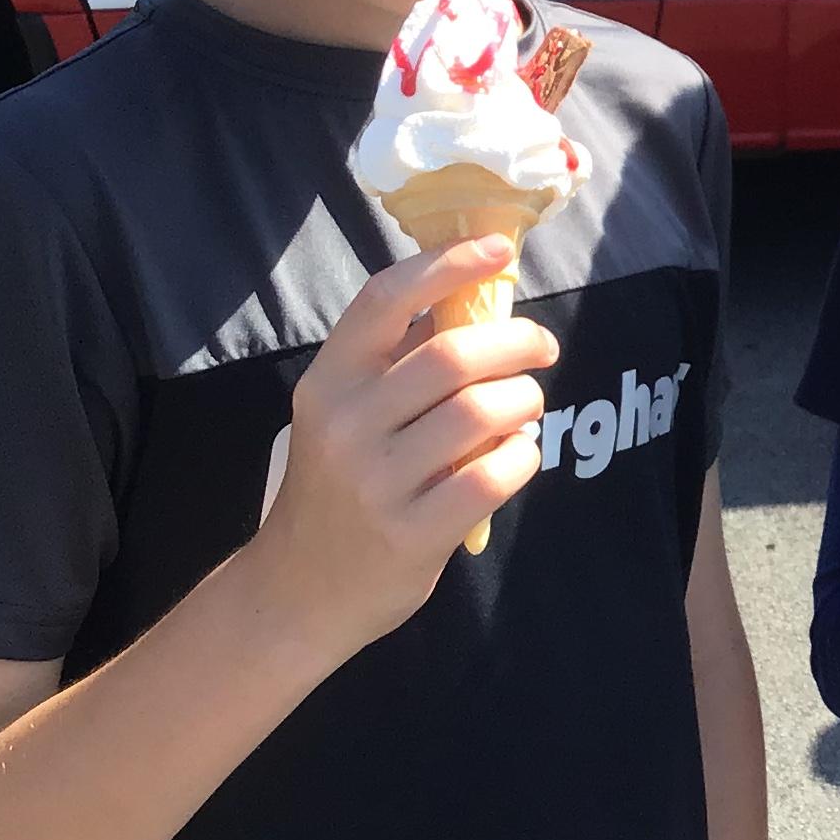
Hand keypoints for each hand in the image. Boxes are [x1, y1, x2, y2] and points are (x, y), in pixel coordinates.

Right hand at [244, 237, 559, 660]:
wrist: (297, 593)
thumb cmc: (337, 488)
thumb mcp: (343, 415)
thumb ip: (395, 361)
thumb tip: (472, 292)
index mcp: (327, 382)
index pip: (385, 299)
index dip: (447, 263)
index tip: (500, 247)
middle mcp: (345, 424)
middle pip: (451, 354)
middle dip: (516, 340)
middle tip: (542, 347)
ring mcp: (375, 482)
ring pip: (482, 412)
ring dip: (524, 400)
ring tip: (526, 405)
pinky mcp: (411, 533)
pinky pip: (494, 474)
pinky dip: (522, 455)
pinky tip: (516, 454)